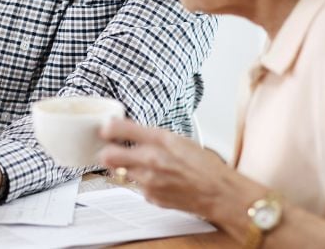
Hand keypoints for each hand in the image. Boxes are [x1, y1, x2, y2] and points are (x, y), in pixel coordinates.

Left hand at [98, 118, 237, 218]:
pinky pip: (137, 187)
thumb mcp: (179, 140)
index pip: (122, 128)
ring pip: (121, 172)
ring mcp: (149, 180)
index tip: (105, 129)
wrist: (218, 192)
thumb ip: (152, 136)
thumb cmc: (204, 165)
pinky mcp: (150, 196)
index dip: (109, 128)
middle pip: (109, 155)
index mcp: (161, 139)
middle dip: (107, 152)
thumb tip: (128, 131)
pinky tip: (157, 180)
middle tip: (110, 150)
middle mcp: (152, 159)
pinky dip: (142, 183)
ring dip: (125, 168)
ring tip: (141, 166)